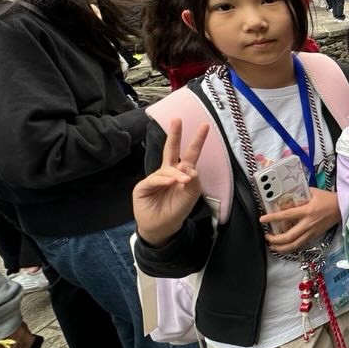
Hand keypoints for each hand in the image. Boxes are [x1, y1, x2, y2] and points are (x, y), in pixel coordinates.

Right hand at [133, 118, 208, 246]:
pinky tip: (171, 182)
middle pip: (171, 150)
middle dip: (175, 135)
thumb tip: (188, 168)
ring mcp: (155, 178)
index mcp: (181, 173)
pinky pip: (155, 180)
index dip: (197, 141)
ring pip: (166, 169)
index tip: (205, 126)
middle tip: (177, 119)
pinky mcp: (143, 187)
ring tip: (183, 180)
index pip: (190, 154)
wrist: (162, 227)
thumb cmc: (177, 209)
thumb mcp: (191, 195)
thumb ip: (194, 181)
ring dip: (176, 173)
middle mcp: (168, 172)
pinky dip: (165, 181)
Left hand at [262, 188, 340, 253]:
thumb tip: (287, 195)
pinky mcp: (315, 236)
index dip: (273, 218)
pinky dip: (291, 248)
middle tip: (266, 237)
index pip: (286, 215)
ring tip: (272, 247)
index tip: (262, 219)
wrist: (343, 208)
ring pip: (295, 245)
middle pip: (289, 237)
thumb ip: (300, 194)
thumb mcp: (313, 192)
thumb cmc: (328, 198)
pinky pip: (301, 245)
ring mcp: (312, 232)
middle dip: (275, 240)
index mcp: (307, 211)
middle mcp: (308, 224)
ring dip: (281, 248)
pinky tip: (285, 248)